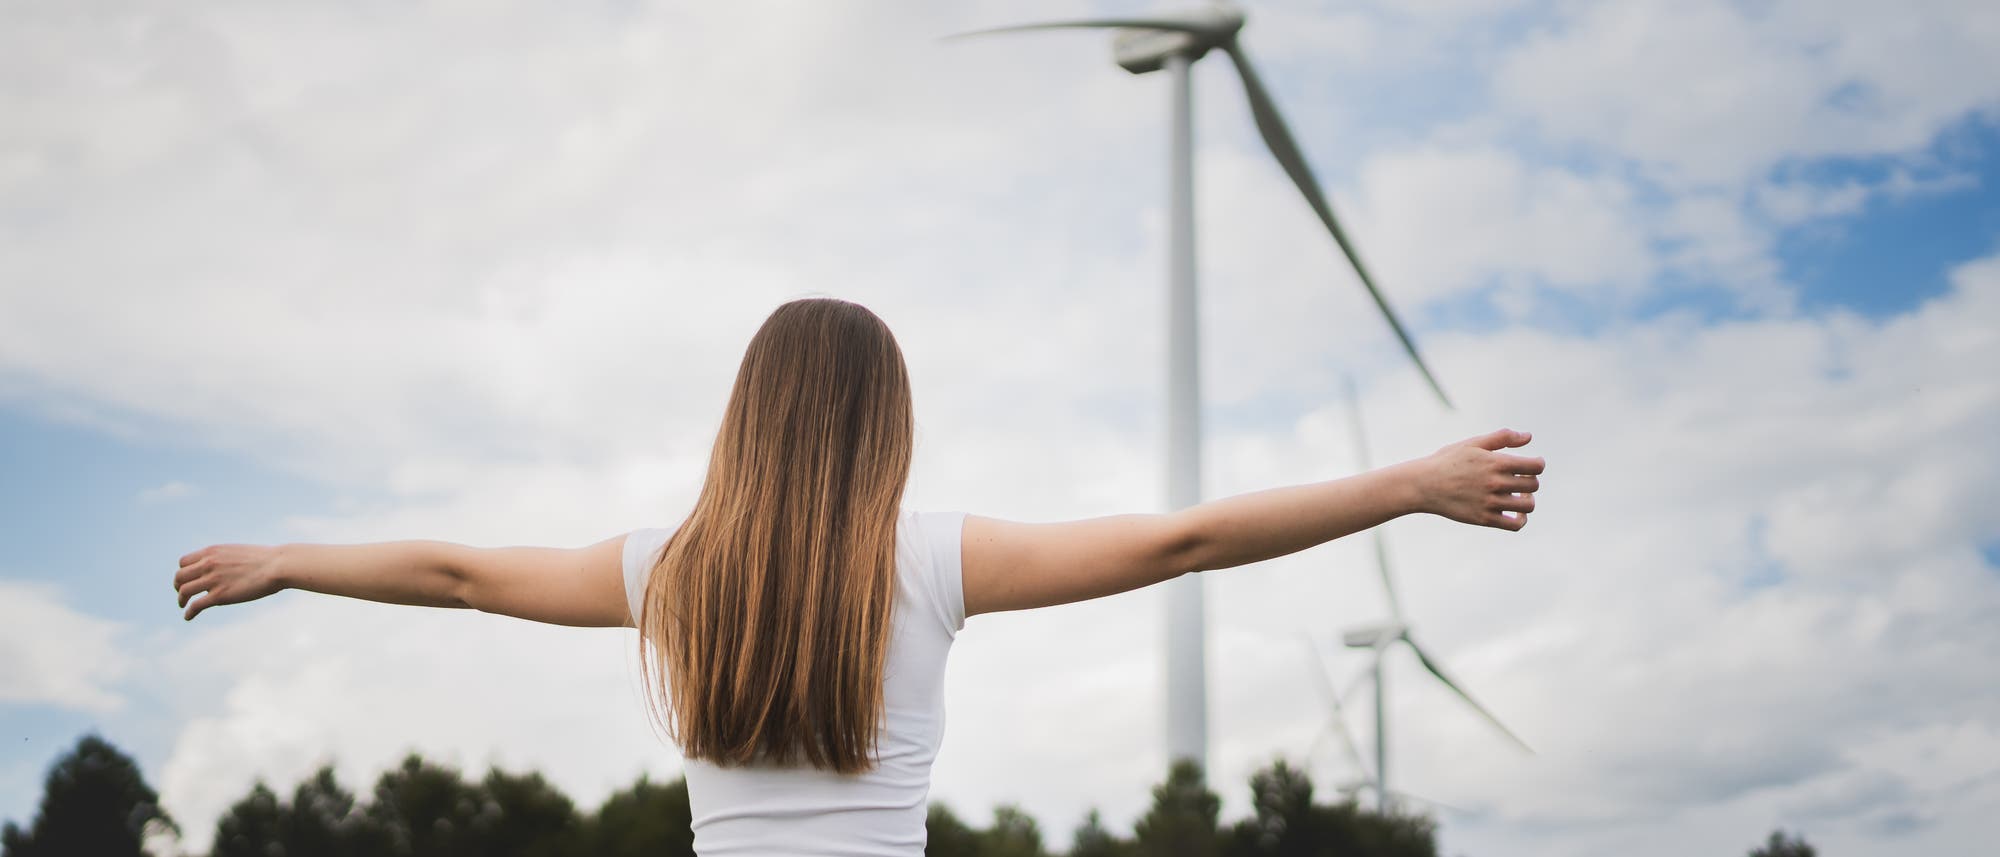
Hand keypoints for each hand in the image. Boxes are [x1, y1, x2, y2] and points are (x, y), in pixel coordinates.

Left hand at [174, 544, 283, 620]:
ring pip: (184, 591)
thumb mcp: (238, 552)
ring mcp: (212, 580)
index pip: (183, 562)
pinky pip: (196, 605)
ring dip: (181, 599)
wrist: (278, 565)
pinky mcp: (219, 596)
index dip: (184, 572)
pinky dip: (189, 613)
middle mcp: (208, 564)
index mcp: (212, 552)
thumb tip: (224, 569)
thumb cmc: (265, 559)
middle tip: (182, 593)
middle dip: (178, 586)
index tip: (188, 580)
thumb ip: (225, 560)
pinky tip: (188, 617)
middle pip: (180, 576)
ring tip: (183, 605)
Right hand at [1416, 428, 1544, 530]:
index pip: (1535, 466)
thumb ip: (1502, 438)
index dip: (1538, 465)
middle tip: (1521, 480)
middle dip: (1531, 481)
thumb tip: (1528, 437)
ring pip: (1528, 505)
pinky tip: (1516, 513)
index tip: (1532, 466)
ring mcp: (1491, 502)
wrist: (1423, 485)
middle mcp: (1496, 483)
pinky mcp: (1484, 519)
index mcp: (1495, 462)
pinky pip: (1515, 524)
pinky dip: (1521, 519)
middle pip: (1533, 485)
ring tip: (1519, 496)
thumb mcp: (1473, 444)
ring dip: (1528, 500)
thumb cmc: (1447, 461)